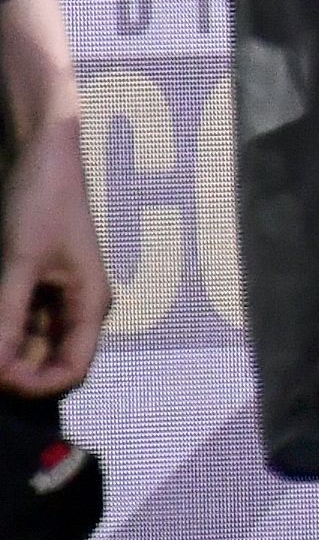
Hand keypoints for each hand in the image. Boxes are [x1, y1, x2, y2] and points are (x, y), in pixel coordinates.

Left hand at [0, 112, 99, 398]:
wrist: (38, 153)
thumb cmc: (40, 202)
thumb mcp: (20, 262)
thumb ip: (8, 317)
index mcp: (89, 305)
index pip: (71, 372)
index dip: (34, 387)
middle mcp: (73, 309)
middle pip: (45, 364)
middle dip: (10, 371)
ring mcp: (51, 298)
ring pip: (23, 346)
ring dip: (0, 350)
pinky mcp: (28, 286)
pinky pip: (11, 324)